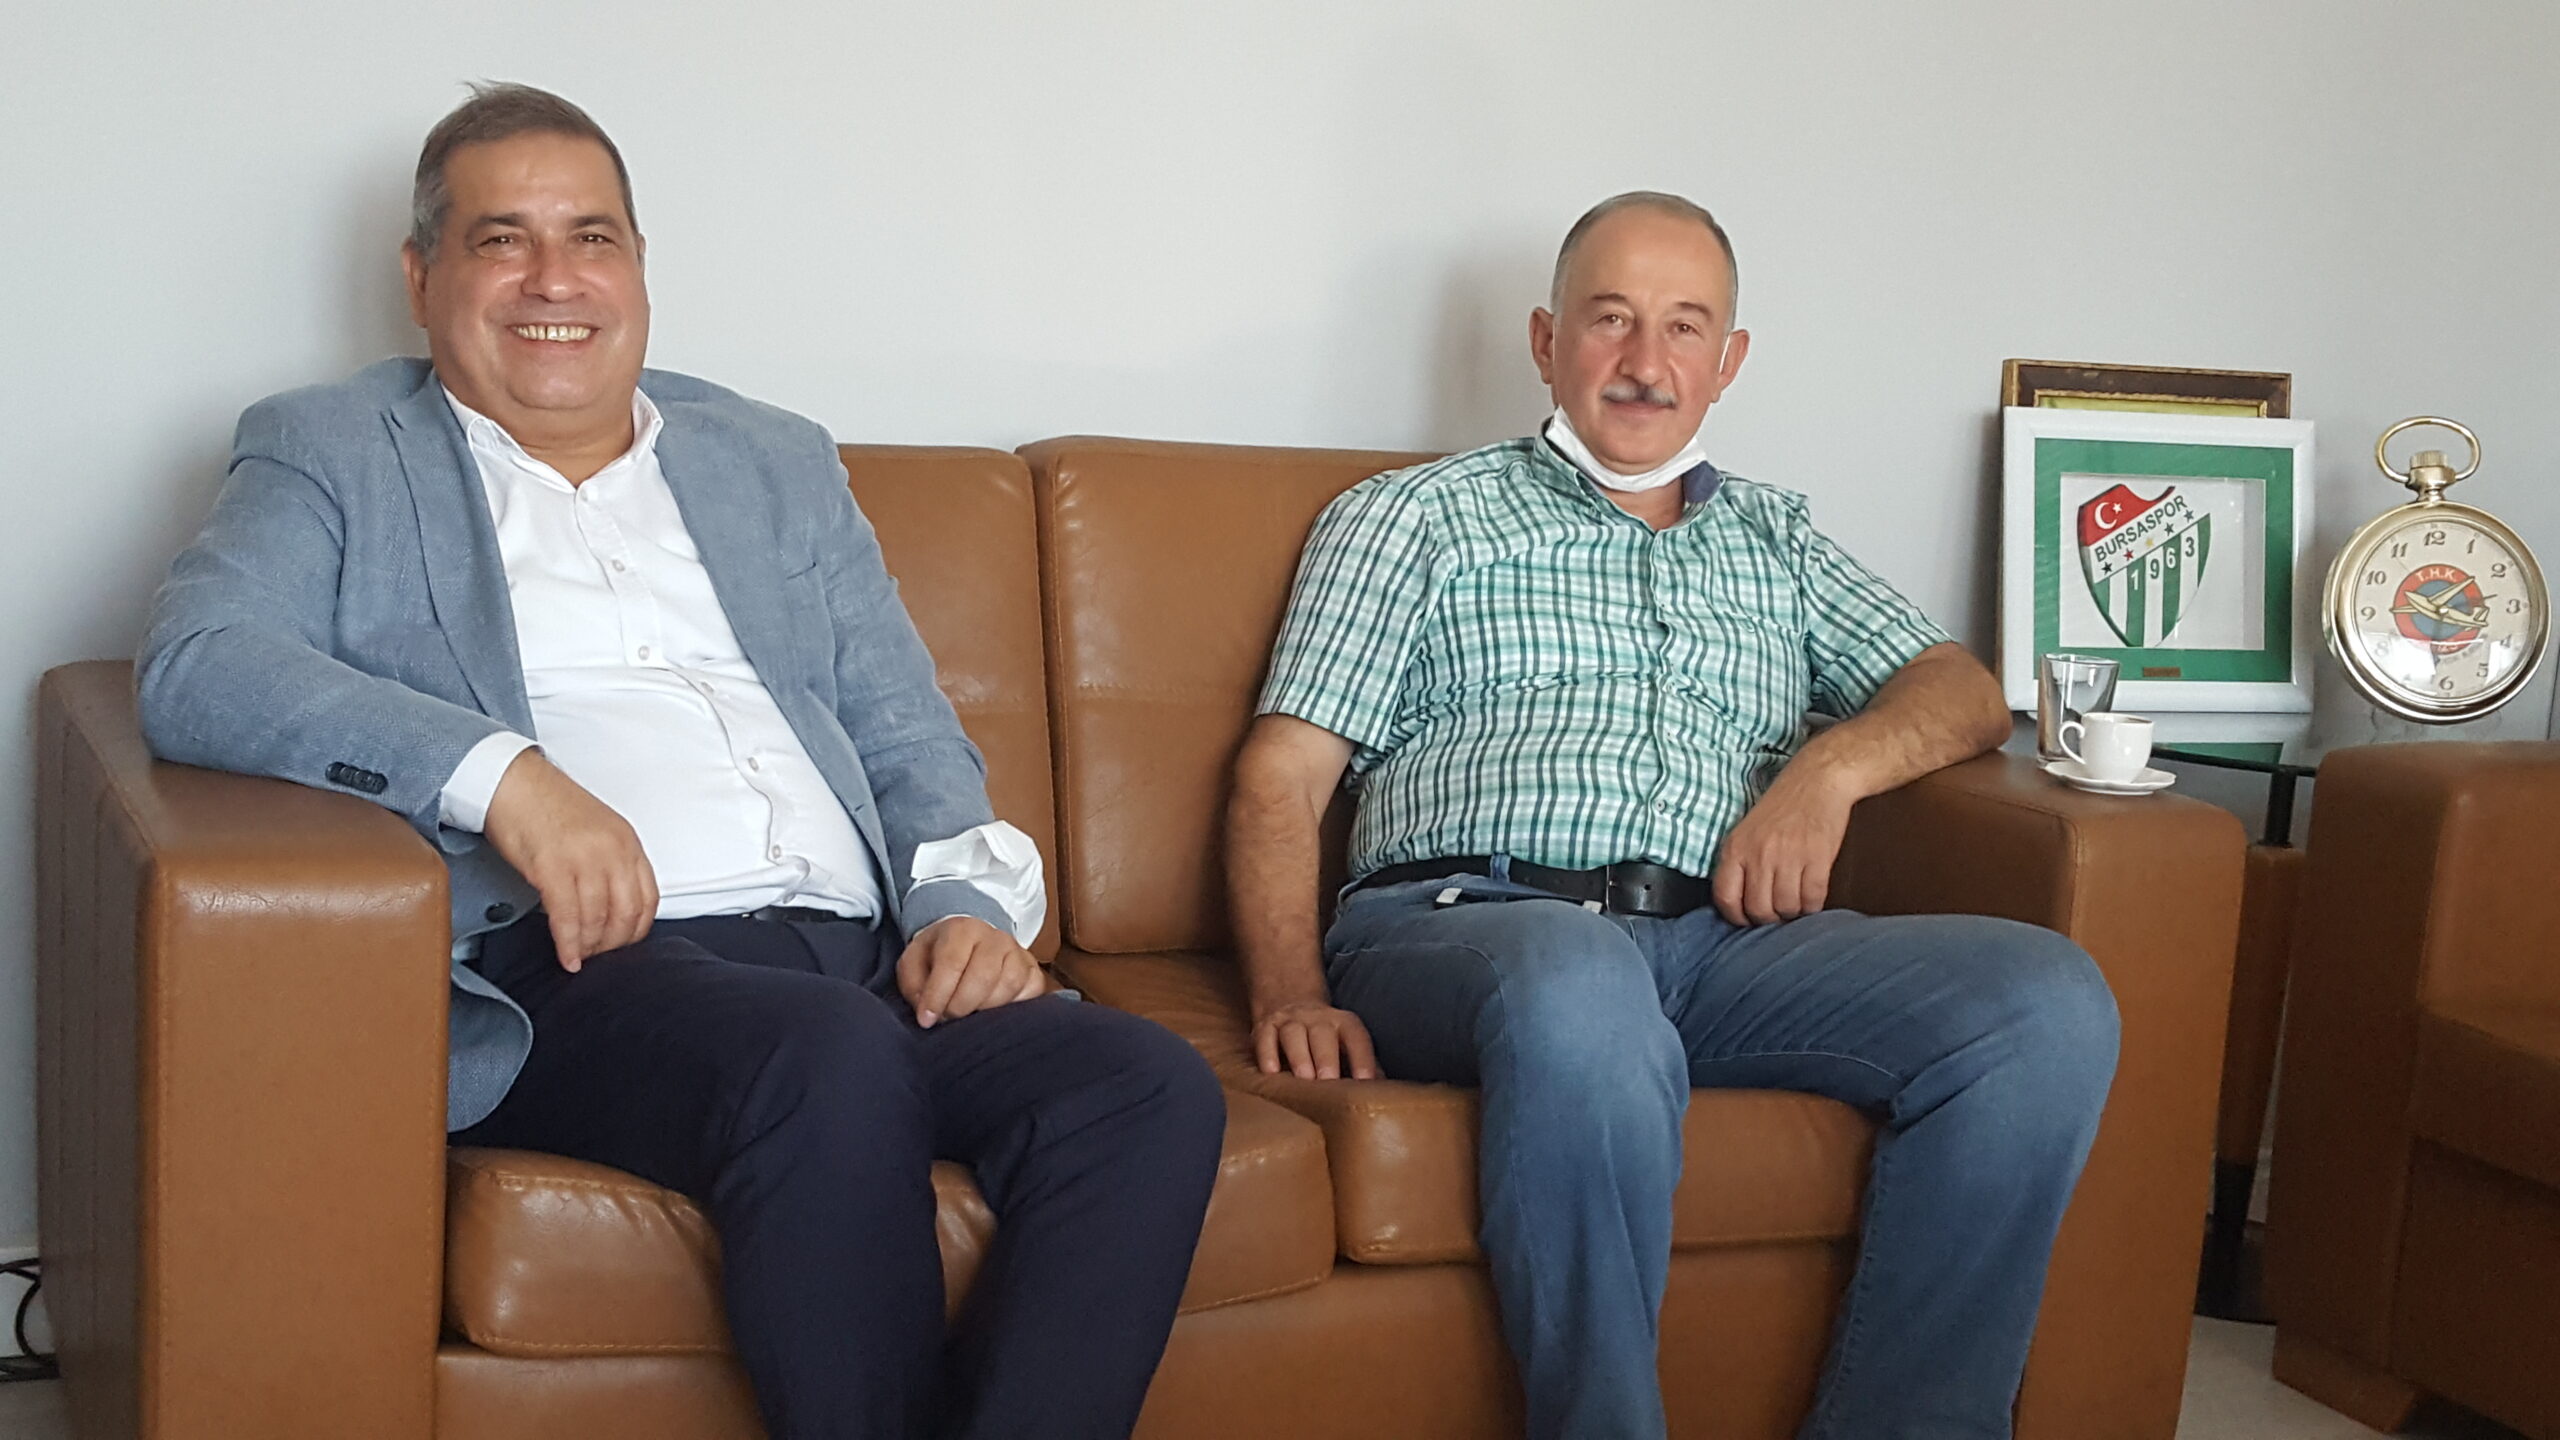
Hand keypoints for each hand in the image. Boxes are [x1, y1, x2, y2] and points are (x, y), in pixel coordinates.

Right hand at [482, 750, 658, 970]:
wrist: (512, 781)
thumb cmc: (548, 805)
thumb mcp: (597, 832)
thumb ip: (611, 864)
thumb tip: (610, 908)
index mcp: (627, 841)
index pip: (648, 898)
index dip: (636, 929)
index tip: (623, 942)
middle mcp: (612, 850)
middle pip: (626, 913)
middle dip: (612, 943)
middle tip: (598, 955)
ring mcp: (584, 858)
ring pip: (597, 919)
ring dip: (588, 946)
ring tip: (578, 956)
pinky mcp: (552, 867)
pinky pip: (567, 917)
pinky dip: (567, 943)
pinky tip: (566, 956)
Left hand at [897, 917, 1052, 1027]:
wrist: (969, 944)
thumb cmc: (939, 957)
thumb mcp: (914, 963)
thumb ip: (913, 985)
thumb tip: (927, 1012)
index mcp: (962, 929)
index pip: (952, 963)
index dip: (937, 996)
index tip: (927, 1019)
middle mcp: (995, 937)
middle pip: (983, 977)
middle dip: (960, 1006)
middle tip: (948, 1017)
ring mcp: (1019, 954)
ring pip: (1008, 986)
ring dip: (985, 1009)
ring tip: (969, 1011)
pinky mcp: (1034, 972)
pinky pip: (1029, 995)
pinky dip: (1010, 1009)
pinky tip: (992, 1009)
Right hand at [1252, 1000, 1380, 1080]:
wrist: (1292, 1004)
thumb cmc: (1328, 1039)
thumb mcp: (1349, 1045)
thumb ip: (1365, 1065)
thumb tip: (1385, 1092)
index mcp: (1344, 1024)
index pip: (1357, 1037)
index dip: (1362, 1058)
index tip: (1366, 1082)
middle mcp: (1318, 1018)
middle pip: (1323, 1034)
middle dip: (1326, 1057)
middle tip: (1328, 1081)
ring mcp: (1290, 1020)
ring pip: (1294, 1033)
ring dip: (1299, 1056)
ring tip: (1303, 1078)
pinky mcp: (1266, 1026)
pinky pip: (1265, 1037)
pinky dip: (1267, 1054)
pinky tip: (1271, 1072)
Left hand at [1711, 766, 1855, 926]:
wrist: (1817, 781)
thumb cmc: (1782, 807)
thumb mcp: (1746, 831)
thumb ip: (1739, 864)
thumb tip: (1739, 904)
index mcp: (1735, 848)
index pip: (1725, 897)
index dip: (1737, 917)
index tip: (1747, 919)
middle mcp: (1759, 854)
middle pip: (1759, 910)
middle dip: (1769, 918)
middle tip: (1777, 911)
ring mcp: (1789, 857)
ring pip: (1787, 908)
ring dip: (1793, 912)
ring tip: (1795, 902)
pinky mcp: (1817, 858)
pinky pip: (1813, 899)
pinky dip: (1813, 906)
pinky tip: (1812, 897)